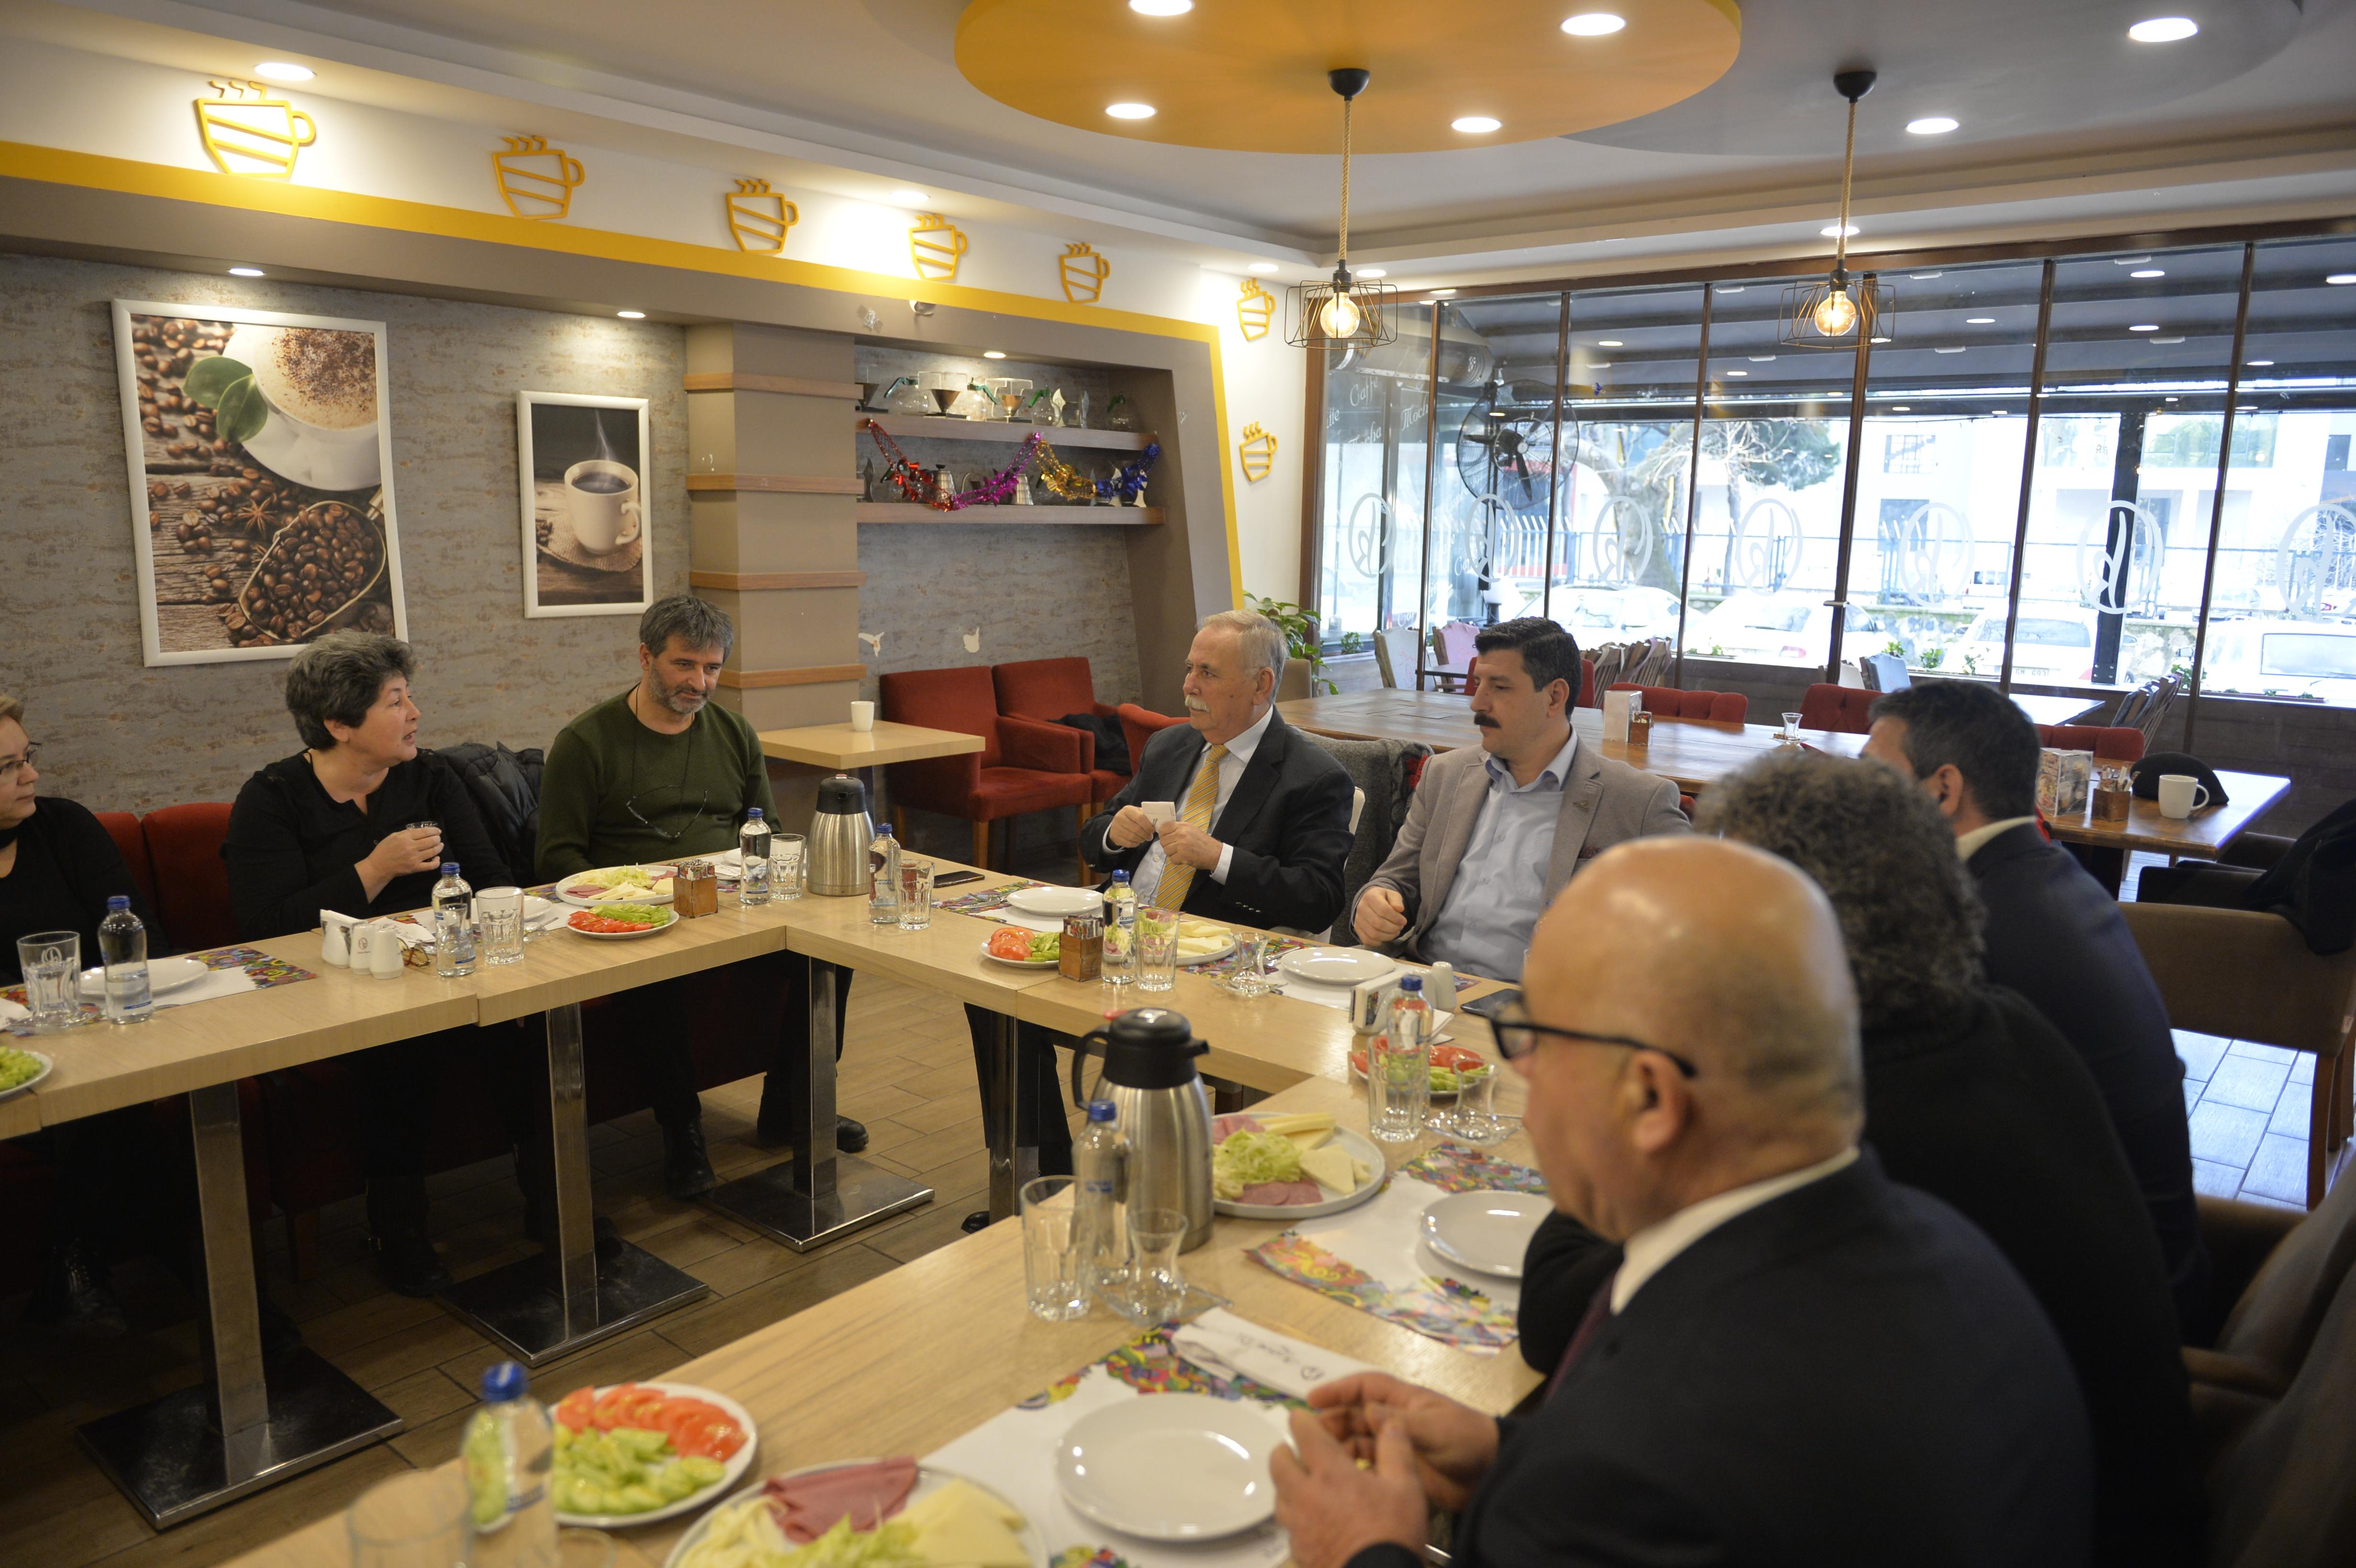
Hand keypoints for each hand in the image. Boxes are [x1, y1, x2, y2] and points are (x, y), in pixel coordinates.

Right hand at [363, 826, 442, 884]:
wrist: (379, 866)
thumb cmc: (384, 850)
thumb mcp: (393, 836)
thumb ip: (406, 833)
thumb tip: (419, 832)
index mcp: (405, 837)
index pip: (425, 832)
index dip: (434, 831)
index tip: (438, 831)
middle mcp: (411, 847)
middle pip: (432, 841)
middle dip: (438, 839)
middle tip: (438, 839)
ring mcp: (414, 858)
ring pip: (433, 851)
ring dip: (439, 847)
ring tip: (440, 845)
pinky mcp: (415, 868)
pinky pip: (431, 866)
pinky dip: (437, 862)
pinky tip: (437, 858)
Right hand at [1106, 805, 1157, 849]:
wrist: (1117, 824)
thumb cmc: (1132, 818)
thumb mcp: (1138, 813)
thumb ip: (1146, 816)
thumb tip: (1157, 822)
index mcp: (1127, 809)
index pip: (1140, 818)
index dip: (1148, 825)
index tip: (1153, 829)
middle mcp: (1119, 817)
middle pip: (1137, 829)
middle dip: (1146, 834)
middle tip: (1150, 836)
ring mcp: (1115, 827)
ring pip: (1132, 837)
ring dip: (1141, 839)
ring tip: (1144, 838)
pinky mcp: (1114, 836)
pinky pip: (1128, 843)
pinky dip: (1135, 844)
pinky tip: (1137, 841)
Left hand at [1156, 819, 1220, 869]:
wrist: (1215, 853)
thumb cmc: (1203, 842)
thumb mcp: (1191, 829)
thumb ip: (1178, 829)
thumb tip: (1164, 832)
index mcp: (1182, 826)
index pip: (1163, 828)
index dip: (1163, 835)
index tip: (1167, 838)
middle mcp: (1181, 833)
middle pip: (1163, 841)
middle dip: (1168, 846)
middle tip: (1176, 848)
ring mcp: (1181, 844)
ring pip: (1166, 850)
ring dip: (1172, 854)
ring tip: (1181, 853)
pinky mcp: (1182, 855)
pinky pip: (1172, 859)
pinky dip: (1177, 861)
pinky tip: (1184, 858)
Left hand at [1272, 1406, 1429, 1567]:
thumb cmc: (1392, 1531)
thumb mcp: (1406, 1486)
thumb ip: (1396, 1448)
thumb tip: (1389, 1421)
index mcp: (1329, 1472)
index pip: (1303, 1433)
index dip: (1301, 1419)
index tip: (1302, 1417)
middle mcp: (1305, 1495)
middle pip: (1278, 1462)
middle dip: (1286, 1450)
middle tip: (1302, 1451)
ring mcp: (1298, 1525)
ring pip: (1279, 1495)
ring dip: (1288, 1483)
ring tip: (1307, 1485)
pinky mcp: (1298, 1550)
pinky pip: (1289, 1525)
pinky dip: (1297, 1515)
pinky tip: (1314, 1520)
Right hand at [1305, 1373, 1498, 1513]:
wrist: (1490, 1473)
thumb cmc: (1465, 1439)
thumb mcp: (1433, 1426)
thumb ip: (1399, 1420)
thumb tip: (1365, 1410)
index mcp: (1405, 1400)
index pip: (1365, 1387)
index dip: (1339, 1389)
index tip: (1312, 1398)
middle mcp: (1396, 1419)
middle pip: (1356, 1414)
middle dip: (1333, 1420)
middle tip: (1310, 1434)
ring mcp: (1397, 1444)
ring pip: (1360, 1439)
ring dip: (1340, 1444)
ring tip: (1321, 1455)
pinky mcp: (1400, 1467)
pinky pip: (1370, 1464)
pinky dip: (1354, 1466)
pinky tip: (1341, 1473)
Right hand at [1355, 886, 1407, 944]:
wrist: (1370, 901)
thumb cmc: (1383, 898)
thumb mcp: (1392, 895)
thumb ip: (1397, 901)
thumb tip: (1399, 908)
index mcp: (1370, 897)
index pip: (1384, 910)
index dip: (1396, 918)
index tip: (1403, 921)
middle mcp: (1361, 908)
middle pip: (1379, 924)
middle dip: (1393, 928)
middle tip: (1400, 927)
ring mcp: (1358, 920)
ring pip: (1374, 934)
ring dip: (1388, 936)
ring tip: (1395, 932)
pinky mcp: (1357, 929)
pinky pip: (1367, 940)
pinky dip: (1378, 942)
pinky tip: (1385, 936)